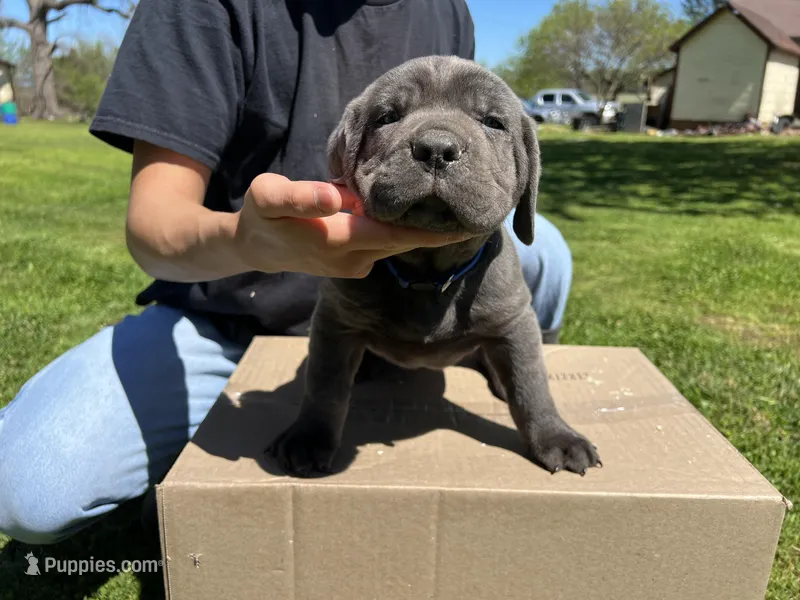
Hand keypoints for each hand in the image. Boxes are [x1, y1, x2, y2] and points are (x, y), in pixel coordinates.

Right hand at [233, 173, 467, 277]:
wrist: (255, 248)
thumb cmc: (262, 216)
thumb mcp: (269, 197)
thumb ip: (301, 197)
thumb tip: (335, 195)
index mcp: (340, 239)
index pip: (398, 236)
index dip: (434, 233)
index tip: (468, 226)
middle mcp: (353, 259)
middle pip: (405, 243)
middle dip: (439, 232)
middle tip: (477, 213)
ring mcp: (354, 266)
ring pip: (396, 246)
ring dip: (422, 233)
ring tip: (454, 211)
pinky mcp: (353, 265)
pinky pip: (385, 248)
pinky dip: (401, 235)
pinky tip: (417, 219)